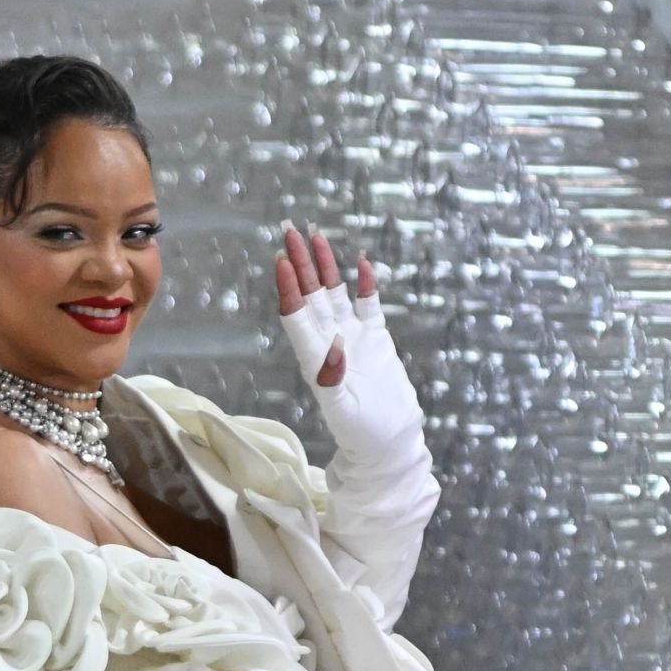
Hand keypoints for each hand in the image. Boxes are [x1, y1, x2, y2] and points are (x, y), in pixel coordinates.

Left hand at [276, 222, 423, 474]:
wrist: (390, 441)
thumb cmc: (362, 433)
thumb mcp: (344, 410)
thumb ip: (333, 379)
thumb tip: (332, 347)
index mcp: (315, 358)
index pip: (296, 315)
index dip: (288, 288)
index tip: (280, 260)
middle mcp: (329, 341)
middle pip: (310, 294)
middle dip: (299, 263)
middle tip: (288, 229)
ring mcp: (352, 337)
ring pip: (334, 292)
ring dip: (325, 266)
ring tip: (315, 236)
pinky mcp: (375, 338)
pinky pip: (367, 303)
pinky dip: (364, 284)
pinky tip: (360, 262)